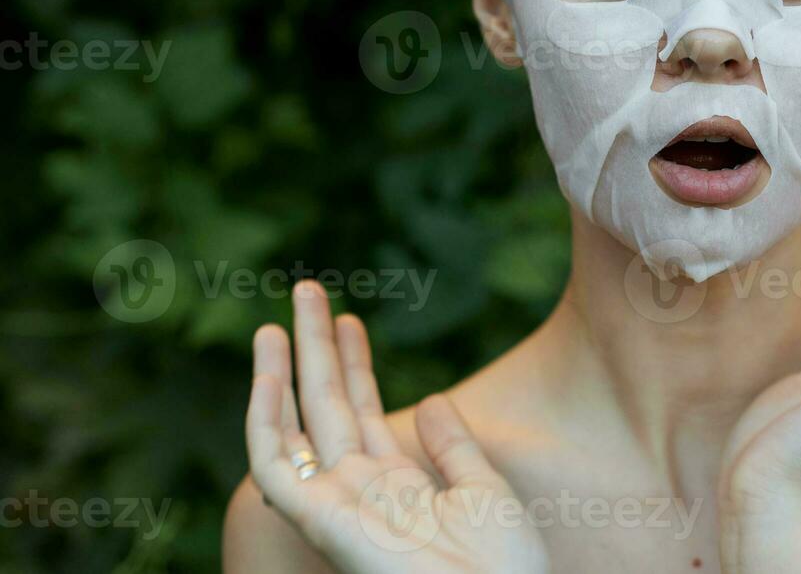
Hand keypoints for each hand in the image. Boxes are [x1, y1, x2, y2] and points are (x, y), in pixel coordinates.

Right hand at [245, 281, 548, 573]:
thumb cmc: (500, 566)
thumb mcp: (483, 490)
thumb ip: (453, 446)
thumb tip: (429, 399)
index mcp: (397, 484)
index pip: (363, 411)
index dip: (354, 363)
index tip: (349, 318)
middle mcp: (359, 490)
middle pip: (327, 406)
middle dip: (315, 349)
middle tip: (307, 290)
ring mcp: (335, 504)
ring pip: (294, 427)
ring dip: (281, 372)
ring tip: (278, 317)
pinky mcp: (319, 521)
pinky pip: (275, 469)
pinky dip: (265, 421)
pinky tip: (266, 376)